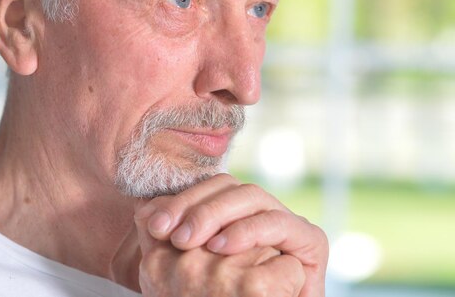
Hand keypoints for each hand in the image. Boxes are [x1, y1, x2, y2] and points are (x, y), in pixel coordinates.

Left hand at [135, 204, 304, 295]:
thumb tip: (143, 209)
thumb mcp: (178, 268)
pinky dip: (250, 230)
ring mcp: (286, 224)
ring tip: (195, 242)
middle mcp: (260, 212)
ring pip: (253, 196)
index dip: (181, 200)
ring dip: (219, 214)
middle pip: (229, 186)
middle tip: (174, 235)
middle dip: (197, 206)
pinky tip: (223, 247)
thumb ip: (162, 238)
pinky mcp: (310, 241)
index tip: (155, 226)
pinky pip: (281, 223)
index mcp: (233, 212)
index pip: (207, 188)